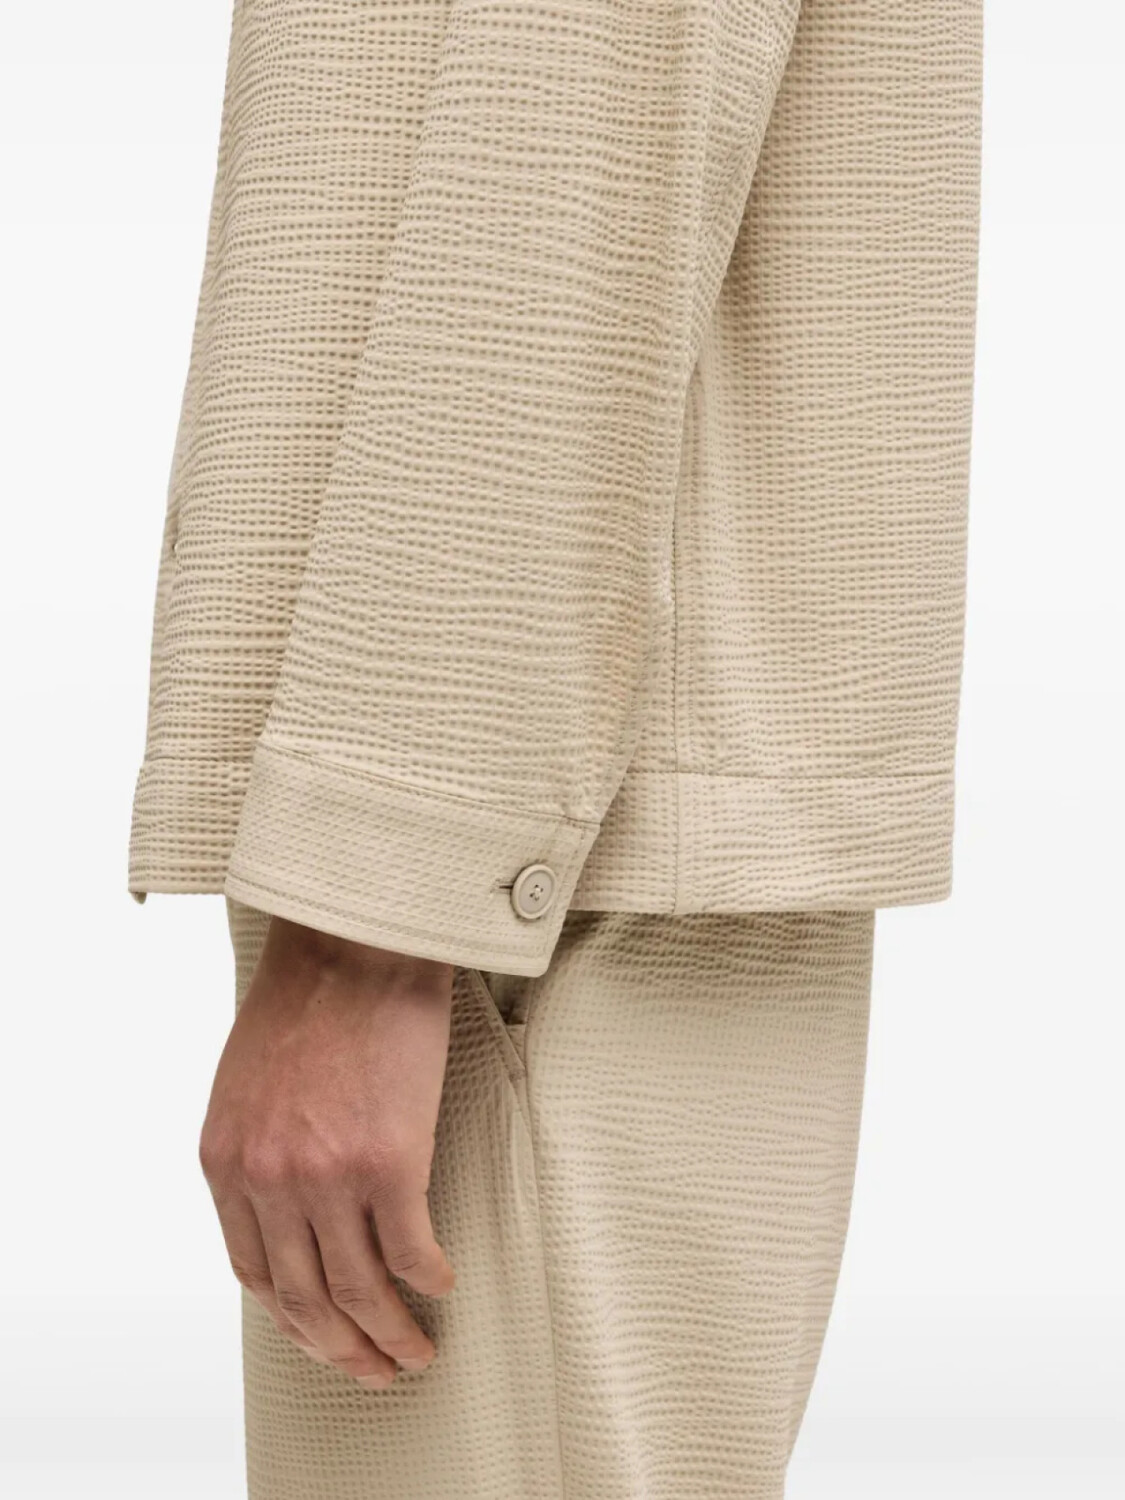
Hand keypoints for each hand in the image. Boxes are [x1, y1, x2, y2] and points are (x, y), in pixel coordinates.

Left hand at [199, 915, 456, 1387]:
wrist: (356, 940)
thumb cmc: (310, 995)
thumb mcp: (248, 1080)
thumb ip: (257, 1148)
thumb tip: (287, 1205)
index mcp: (227, 1161)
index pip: (253, 1273)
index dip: (293, 1319)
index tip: (323, 1336)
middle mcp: (269, 1181)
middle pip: (305, 1300)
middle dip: (342, 1349)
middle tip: (375, 1372)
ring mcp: (326, 1176)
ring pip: (359, 1291)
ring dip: (390, 1336)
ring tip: (415, 1353)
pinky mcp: (390, 1161)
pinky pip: (410, 1250)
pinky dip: (427, 1280)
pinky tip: (441, 1285)